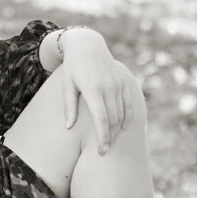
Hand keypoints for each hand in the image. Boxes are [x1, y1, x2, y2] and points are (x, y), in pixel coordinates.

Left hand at [58, 29, 134, 154]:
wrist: (87, 45)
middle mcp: (108, 87)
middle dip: (110, 138)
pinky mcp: (123, 83)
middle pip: (113, 120)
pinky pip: (129, 104)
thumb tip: (68, 128)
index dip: (103, 138)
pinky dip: (128, 118)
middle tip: (103, 152)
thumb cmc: (72, 67)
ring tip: (110, 142)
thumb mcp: (67, 86)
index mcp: (92, 89)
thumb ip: (69, 107)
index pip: (101, 119)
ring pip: (122, 114)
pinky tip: (123, 129)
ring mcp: (117, 84)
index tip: (101, 152)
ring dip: (118, 131)